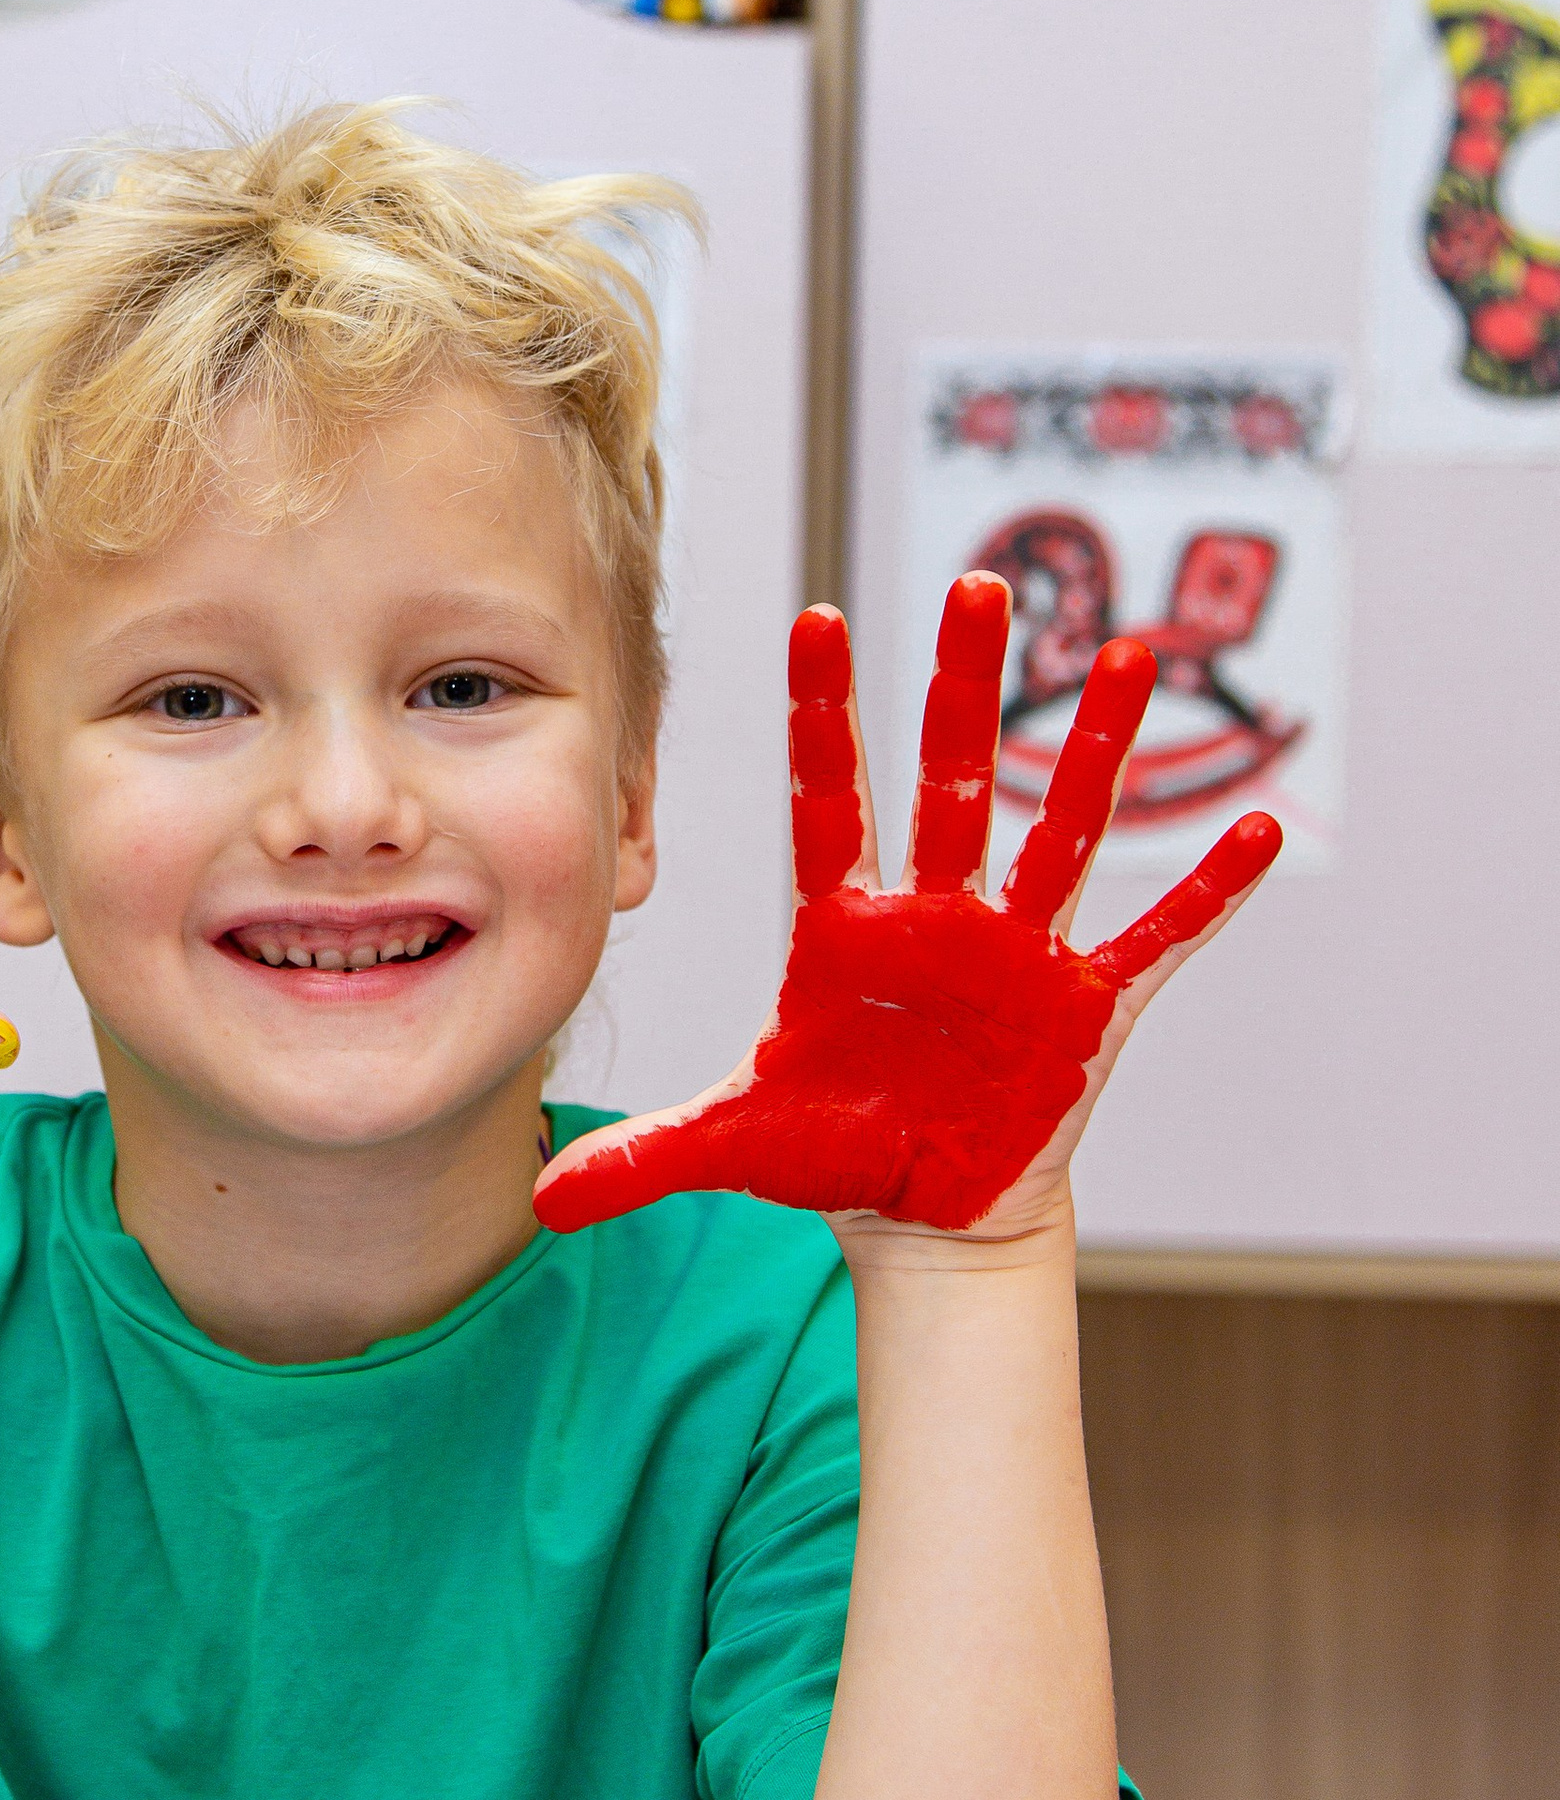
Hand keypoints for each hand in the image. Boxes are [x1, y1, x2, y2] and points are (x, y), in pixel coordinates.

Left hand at [536, 573, 1276, 1241]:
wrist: (925, 1214)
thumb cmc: (835, 1155)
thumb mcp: (735, 1145)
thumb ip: (642, 1157)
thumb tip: (540, 1195)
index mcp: (847, 927)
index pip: (828, 796)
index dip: (822, 714)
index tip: (813, 618)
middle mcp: (936, 916)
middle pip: (951, 778)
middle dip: (963, 685)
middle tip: (980, 585)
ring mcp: (1015, 953)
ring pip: (1059, 825)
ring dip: (1094, 746)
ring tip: (1125, 656)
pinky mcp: (1081, 1007)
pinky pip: (1157, 936)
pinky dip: (1207, 890)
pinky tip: (1259, 828)